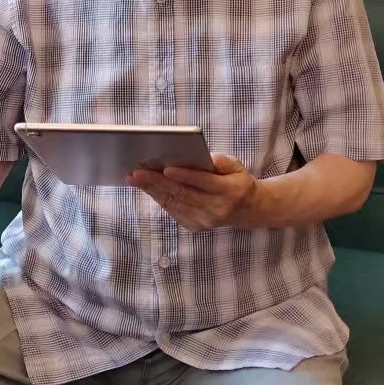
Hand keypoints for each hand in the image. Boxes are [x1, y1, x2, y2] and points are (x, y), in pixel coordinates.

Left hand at [129, 153, 258, 230]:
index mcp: (229, 191)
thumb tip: (203, 157)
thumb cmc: (237, 181)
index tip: (165, 168)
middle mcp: (216, 209)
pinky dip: (159, 198)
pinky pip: (173, 211)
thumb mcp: (237, 167)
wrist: (248, 210)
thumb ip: (222, 162)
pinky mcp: (196, 226)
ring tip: (135, 178)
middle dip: (157, 182)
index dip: (184, 176)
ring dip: (152, 190)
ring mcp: (205, 221)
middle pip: (183, 194)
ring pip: (174, 203)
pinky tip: (147, 188)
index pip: (203, 182)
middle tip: (137, 172)